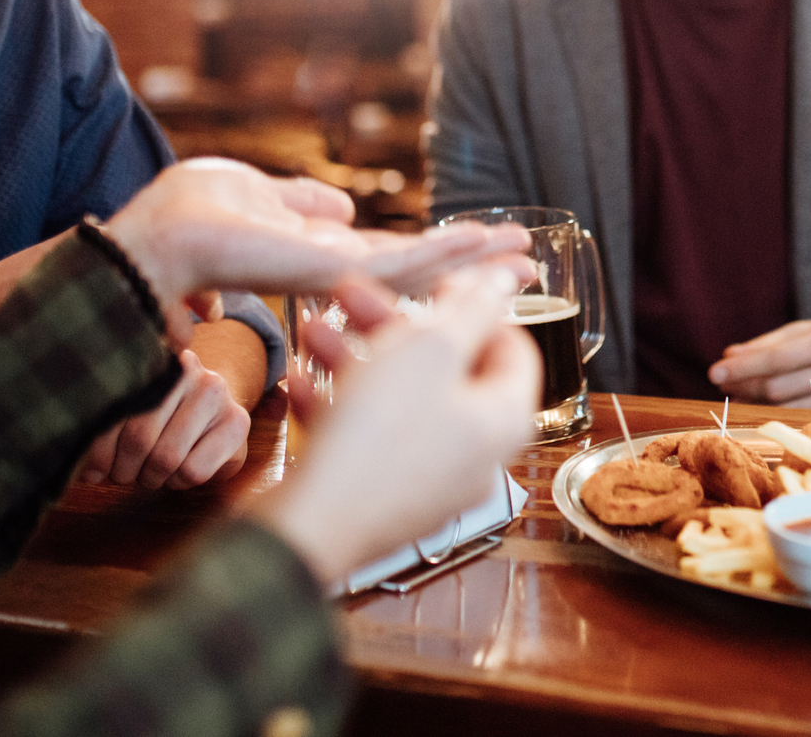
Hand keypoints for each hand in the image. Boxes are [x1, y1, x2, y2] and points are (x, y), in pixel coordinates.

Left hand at [77, 349, 249, 488]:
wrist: (218, 415)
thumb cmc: (166, 420)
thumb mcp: (136, 415)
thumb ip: (110, 433)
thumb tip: (87, 475)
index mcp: (151, 366)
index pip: (115, 413)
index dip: (101, 451)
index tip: (95, 472)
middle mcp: (187, 371)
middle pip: (140, 438)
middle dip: (126, 470)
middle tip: (125, 477)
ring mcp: (215, 393)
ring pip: (166, 457)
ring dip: (151, 479)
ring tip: (150, 476)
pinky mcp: (237, 422)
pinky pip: (193, 470)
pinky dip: (179, 483)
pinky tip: (178, 475)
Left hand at [101, 158, 532, 342]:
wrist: (155, 244)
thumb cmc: (186, 220)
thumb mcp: (253, 192)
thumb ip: (300, 200)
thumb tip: (340, 205)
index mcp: (319, 257)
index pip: (391, 258)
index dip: (438, 252)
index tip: (481, 245)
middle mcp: (337, 275)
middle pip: (421, 274)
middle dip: (474, 269)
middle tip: (528, 262)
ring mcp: (339, 278)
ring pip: (424, 272)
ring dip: (475, 263)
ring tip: (525, 255)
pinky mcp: (334, 271)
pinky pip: (402, 262)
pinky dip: (447, 253)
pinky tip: (483, 243)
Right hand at [255, 263, 540, 581]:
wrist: (312, 527)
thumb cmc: (378, 437)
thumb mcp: (429, 351)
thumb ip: (472, 310)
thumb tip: (503, 282)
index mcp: (502, 418)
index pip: (512, 348)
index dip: (473, 307)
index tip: (432, 284)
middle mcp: (475, 453)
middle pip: (445, 371)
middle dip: (395, 326)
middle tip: (353, 296)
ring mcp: (428, 481)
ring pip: (398, 401)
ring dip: (356, 359)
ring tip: (312, 332)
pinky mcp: (382, 500)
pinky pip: (369, 439)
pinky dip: (339, 405)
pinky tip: (299, 383)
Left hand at [710, 316, 810, 411]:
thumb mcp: (809, 328)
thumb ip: (768, 343)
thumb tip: (729, 356)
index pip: (778, 358)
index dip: (744, 368)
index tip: (715, 371)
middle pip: (780, 388)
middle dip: (745, 386)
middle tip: (722, 382)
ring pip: (790, 408)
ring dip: (757, 404)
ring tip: (737, 395)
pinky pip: (807, 419)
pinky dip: (781, 415)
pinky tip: (763, 408)